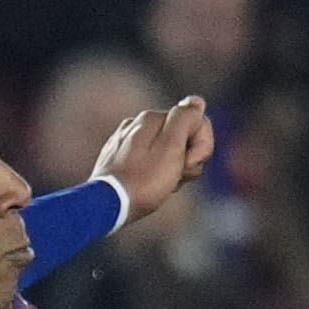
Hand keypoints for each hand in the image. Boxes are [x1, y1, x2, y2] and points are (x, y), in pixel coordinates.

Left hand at [93, 96, 214, 223]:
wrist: (108, 207)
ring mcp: (125, 141)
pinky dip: (155, 173)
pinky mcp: (118, 157)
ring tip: (163, 185)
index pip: (196, 122)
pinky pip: (149, 160)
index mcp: (151, 117)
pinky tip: (150, 186)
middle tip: (176, 178)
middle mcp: (136, 124)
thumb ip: (185, 118)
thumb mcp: (171, 147)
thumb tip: (196, 101)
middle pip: (181, 136)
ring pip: (166, 150)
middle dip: (186, 158)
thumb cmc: (143, 180)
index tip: (188, 165)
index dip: (200, 147)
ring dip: (173, 168)